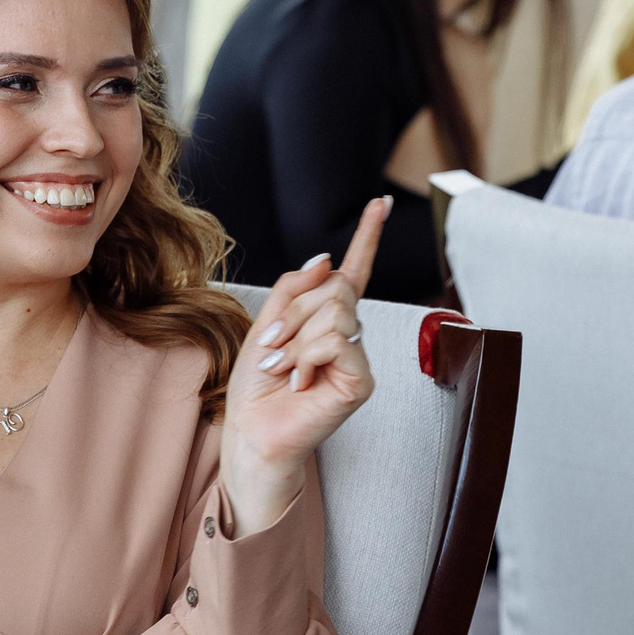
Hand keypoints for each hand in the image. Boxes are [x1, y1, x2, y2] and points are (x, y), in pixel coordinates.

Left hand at [219, 197, 389, 534]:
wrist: (251, 431)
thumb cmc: (257, 387)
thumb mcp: (266, 324)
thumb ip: (294, 288)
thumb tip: (326, 258)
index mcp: (328, 320)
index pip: (354, 271)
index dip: (369, 236)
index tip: (383, 203)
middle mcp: (349, 335)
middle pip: (333, 288)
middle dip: (293, 313)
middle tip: (271, 349)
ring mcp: (357, 358)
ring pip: (335, 311)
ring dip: (295, 338)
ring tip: (283, 369)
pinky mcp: (360, 381)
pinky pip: (336, 341)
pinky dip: (306, 356)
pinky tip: (299, 381)